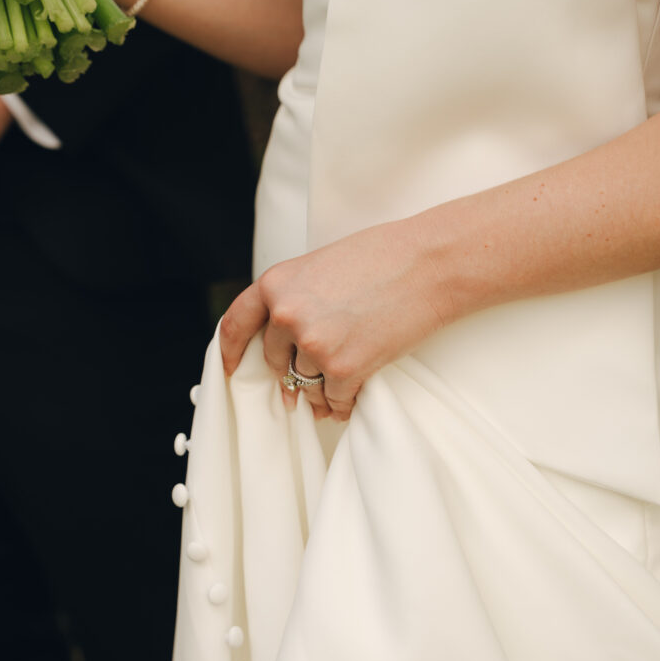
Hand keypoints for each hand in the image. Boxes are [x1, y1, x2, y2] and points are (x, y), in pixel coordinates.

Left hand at [219, 218, 448, 420]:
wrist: (429, 264)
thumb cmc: (383, 258)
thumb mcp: (321, 267)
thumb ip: (295, 297)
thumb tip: (286, 339)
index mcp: (275, 284)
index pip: (235, 325)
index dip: (231, 352)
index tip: (232, 369)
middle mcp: (287, 315)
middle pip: (275, 361)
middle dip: (291, 372)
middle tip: (312, 377)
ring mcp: (314, 343)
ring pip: (305, 385)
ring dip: (321, 391)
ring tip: (345, 378)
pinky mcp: (344, 367)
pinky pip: (335, 399)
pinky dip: (345, 402)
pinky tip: (357, 392)